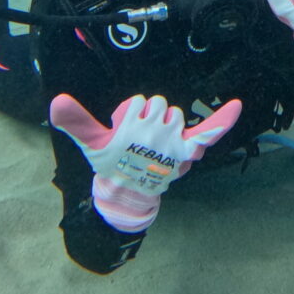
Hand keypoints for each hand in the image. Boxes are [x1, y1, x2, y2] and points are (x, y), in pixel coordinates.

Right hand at [49, 93, 241, 232]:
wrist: (129, 192)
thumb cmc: (112, 164)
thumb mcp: (91, 142)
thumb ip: (76, 121)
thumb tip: (56, 100)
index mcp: (132, 128)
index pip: (141, 102)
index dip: (133, 113)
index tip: (125, 132)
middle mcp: (156, 134)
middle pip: (161, 106)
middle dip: (150, 117)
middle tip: (139, 141)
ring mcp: (174, 142)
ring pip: (176, 115)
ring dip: (167, 124)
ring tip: (155, 144)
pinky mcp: (188, 150)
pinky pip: (209, 131)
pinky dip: (224, 119)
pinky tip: (237, 105)